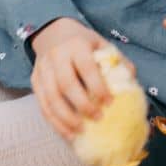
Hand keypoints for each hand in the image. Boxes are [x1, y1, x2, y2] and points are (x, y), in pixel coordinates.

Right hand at [31, 17, 118, 138]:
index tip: (109, 103)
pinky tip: (67, 133)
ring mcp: (42, 69)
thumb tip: (131, 84)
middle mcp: (56, 56)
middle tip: (98, 118)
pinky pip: (42, 105)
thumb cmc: (84, 44)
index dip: (98, 87)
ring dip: (66, 118)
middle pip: (66, 84)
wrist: (54, 33)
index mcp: (77, 45)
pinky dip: (54, 122)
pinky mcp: (34, 80)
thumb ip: (118, 62)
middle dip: (82, 105)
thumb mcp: (102, 45)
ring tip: (80, 131)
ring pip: (50, 98)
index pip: (87, 67)